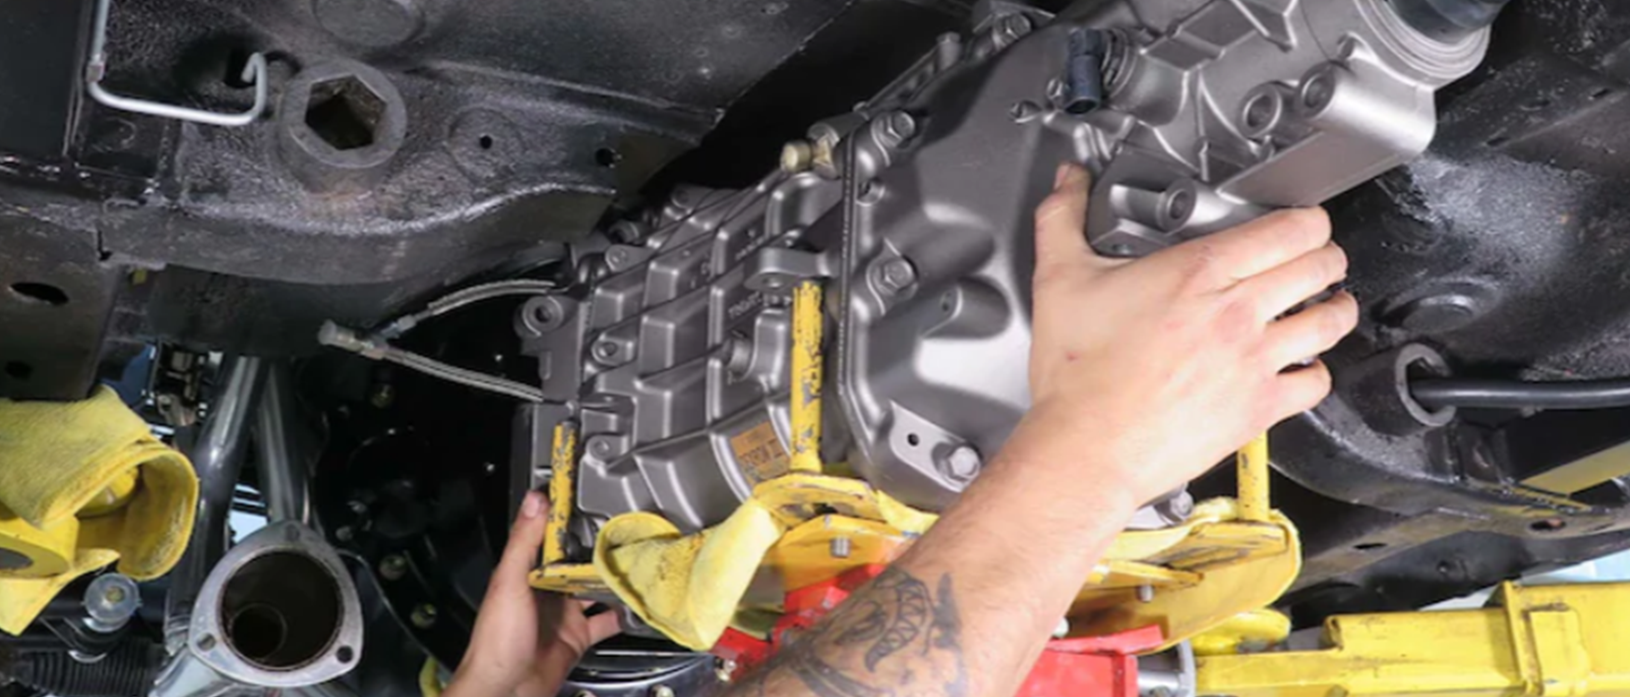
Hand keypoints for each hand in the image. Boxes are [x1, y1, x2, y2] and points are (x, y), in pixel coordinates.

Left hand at [447, 491, 620, 696]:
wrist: (506, 689)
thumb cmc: (497, 640)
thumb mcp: (510, 582)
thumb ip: (524, 541)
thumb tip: (535, 500)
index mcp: (524, 574)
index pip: (549, 539)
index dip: (568, 522)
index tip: (589, 501)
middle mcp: (545, 592)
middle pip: (577, 564)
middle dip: (598, 550)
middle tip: (624, 533)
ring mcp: (563, 615)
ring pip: (594, 590)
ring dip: (613, 579)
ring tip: (636, 562)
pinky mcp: (578, 637)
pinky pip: (606, 621)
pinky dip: (623, 614)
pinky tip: (635, 603)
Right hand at [1010, 164, 1357, 506]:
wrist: (1086, 447)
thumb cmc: (1077, 375)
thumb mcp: (1059, 281)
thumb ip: (1062, 220)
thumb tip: (1066, 182)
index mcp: (1197, 272)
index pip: (1291, 228)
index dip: (1308, 218)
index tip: (1301, 221)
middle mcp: (1237, 312)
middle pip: (1321, 266)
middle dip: (1326, 256)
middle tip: (1316, 257)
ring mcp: (1254, 361)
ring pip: (1330, 321)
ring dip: (1335, 307)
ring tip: (1327, 303)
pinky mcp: (1258, 408)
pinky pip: (1316, 382)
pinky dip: (1317, 370)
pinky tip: (1303, 366)